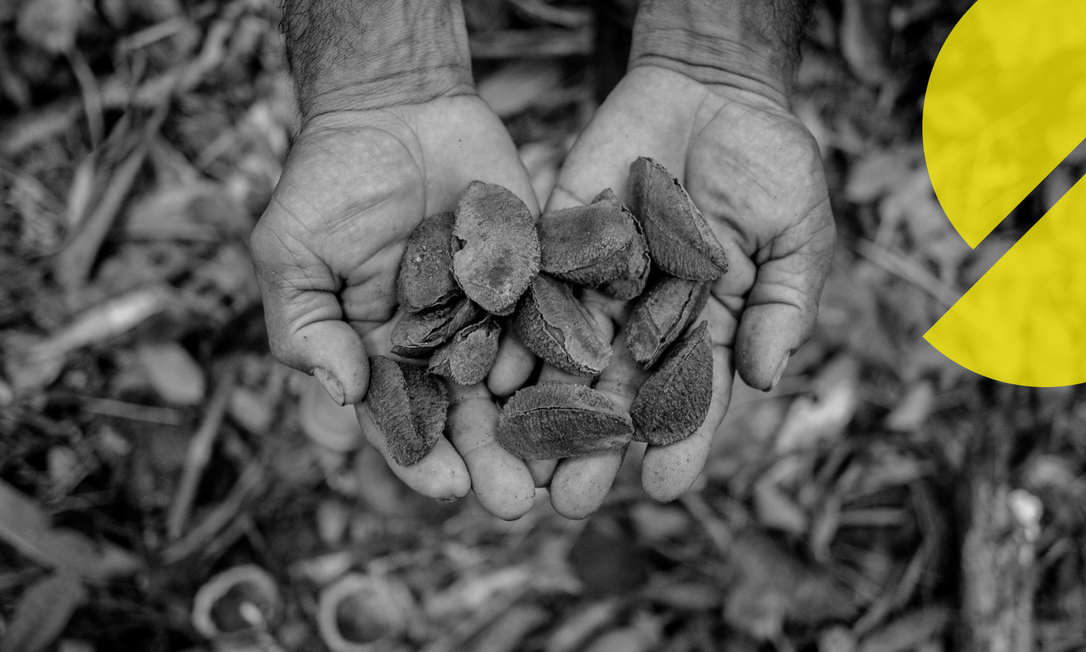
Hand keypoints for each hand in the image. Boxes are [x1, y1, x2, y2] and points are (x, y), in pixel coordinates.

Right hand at [249, 98, 538, 518]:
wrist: (395, 108)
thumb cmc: (328, 181)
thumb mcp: (291, 253)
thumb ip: (306, 327)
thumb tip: (343, 396)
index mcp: (384, 356)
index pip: (402, 422)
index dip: (421, 458)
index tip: (447, 488)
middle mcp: (444, 347)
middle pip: (470, 416)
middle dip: (493, 459)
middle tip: (519, 502)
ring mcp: (495, 313)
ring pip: (522, 381)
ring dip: (543, 425)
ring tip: (566, 465)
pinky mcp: (539, 276)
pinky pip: (559, 316)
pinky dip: (575, 349)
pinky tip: (598, 384)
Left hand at [534, 65, 835, 517]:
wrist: (711, 90)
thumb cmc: (769, 164)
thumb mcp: (796, 236)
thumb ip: (781, 306)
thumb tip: (765, 380)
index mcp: (705, 327)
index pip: (691, 398)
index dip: (679, 443)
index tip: (660, 488)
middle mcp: (643, 317)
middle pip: (616, 392)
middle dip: (593, 445)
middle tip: (567, 501)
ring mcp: (598, 282)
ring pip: (565, 355)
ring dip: (541, 406)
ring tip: (517, 456)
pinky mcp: (558, 241)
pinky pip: (532, 290)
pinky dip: (512, 329)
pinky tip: (493, 372)